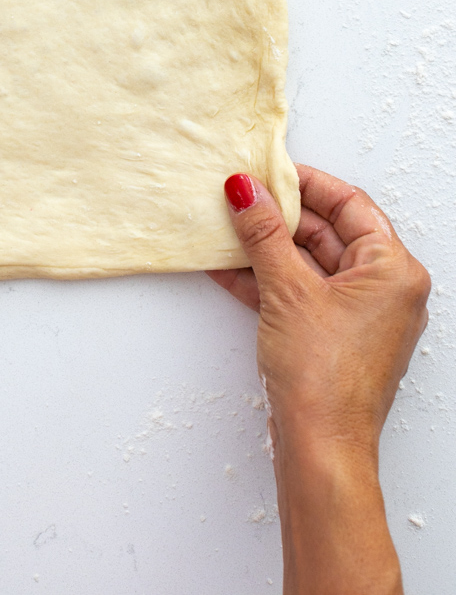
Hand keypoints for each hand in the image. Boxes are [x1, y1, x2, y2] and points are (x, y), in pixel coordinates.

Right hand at [209, 165, 429, 594]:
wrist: (320, 448)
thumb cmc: (325, 376)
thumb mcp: (287, 289)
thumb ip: (264, 233)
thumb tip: (246, 190)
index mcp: (393, 270)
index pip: (349, 203)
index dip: (306, 183)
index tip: (269, 170)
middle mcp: (383, 290)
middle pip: (328, 232)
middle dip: (279, 216)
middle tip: (241, 196)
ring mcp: (358, 316)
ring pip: (308, 263)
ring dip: (266, 247)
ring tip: (227, 226)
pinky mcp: (331, 337)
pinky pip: (299, 292)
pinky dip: (265, 279)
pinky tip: (228, 267)